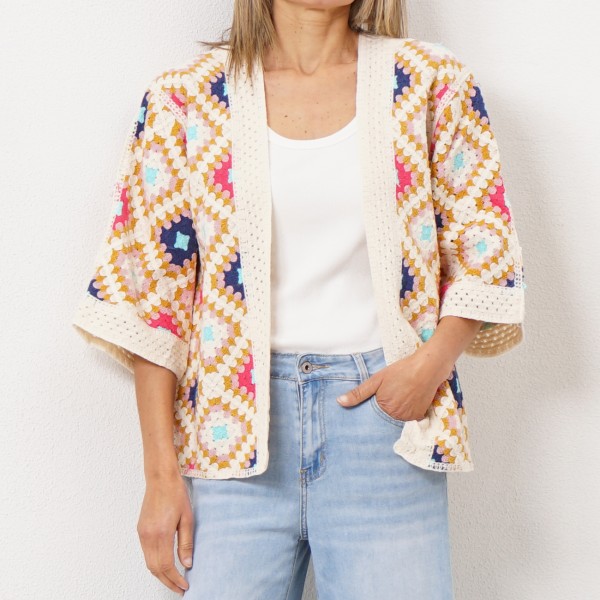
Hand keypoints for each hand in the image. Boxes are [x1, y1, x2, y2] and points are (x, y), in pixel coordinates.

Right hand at [137, 474, 193, 595]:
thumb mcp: (187, 518)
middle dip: (167, 582)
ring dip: (160, 575)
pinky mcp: (140, 530)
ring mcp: (142, 534)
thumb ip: (186, 543)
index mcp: (161, 533)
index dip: (175, 579)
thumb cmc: (176, 494)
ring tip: (174, 580)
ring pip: (149, 563)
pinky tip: (165, 565)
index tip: (184, 586)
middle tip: (179, 589)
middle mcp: (148, 536)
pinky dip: (155, 563)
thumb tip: (187, 564)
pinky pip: (146, 553)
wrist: (161, 479)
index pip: (166, 566)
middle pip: (155, 569)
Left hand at [336, 351, 451, 420]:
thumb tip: (339, 402)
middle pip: (388, 415)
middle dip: (390, 406)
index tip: (385, 395)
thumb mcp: (377, 379)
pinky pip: (411, 417)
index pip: (375, 413)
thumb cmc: (401, 370)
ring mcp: (409, 417)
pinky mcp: (420, 416)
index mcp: (382, 407)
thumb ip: (359, 393)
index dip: (379, 403)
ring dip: (400, 408)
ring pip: (399, 416)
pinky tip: (412, 397)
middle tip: (397, 391)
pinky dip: (411, 409)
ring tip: (405, 393)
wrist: (427, 367)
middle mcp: (395, 416)